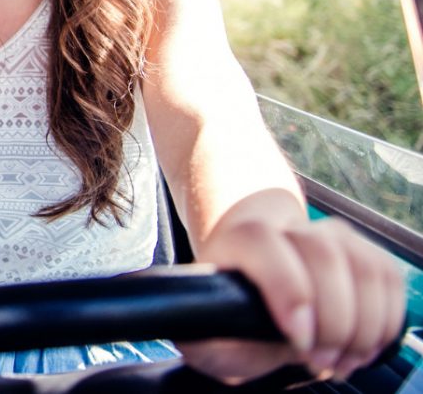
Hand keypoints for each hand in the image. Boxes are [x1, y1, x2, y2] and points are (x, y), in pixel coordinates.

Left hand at [179, 213, 403, 383]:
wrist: (260, 281)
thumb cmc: (233, 308)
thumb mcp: (207, 329)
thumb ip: (204, 336)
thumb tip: (199, 337)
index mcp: (240, 238)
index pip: (264, 242)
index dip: (288, 289)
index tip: (297, 338)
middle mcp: (287, 227)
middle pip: (324, 254)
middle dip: (332, 321)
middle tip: (320, 361)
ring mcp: (329, 234)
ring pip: (363, 267)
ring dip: (363, 326)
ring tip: (340, 360)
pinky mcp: (363, 250)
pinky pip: (389, 280)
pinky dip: (383, 322)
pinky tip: (358, 345)